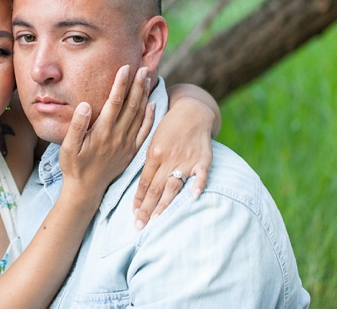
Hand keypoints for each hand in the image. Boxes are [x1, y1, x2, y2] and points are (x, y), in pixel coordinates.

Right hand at [59, 65, 154, 202]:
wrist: (86, 190)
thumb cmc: (74, 166)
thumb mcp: (68, 147)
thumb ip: (77, 125)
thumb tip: (85, 104)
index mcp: (102, 132)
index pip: (114, 102)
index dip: (120, 84)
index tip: (125, 68)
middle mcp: (117, 136)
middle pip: (131, 105)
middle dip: (137, 85)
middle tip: (143, 67)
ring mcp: (126, 144)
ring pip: (139, 115)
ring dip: (144, 96)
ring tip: (148, 79)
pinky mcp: (131, 151)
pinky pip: (144, 132)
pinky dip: (150, 117)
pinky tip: (152, 105)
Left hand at [132, 93, 214, 229]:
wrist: (191, 110)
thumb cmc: (169, 129)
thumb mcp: (153, 142)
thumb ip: (149, 163)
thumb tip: (140, 187)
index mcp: (153, 155)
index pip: (143, 183)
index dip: (138, 200)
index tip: (134, 216)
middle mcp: (167, 159)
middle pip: (155, 188)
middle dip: (146, 209)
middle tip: (139, 226)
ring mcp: (185, 159)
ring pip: (173, 185)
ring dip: (165, 203)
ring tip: (157, 220)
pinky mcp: (202, 158)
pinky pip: (201, 173)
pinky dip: (198, 183)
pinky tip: (194, 195)